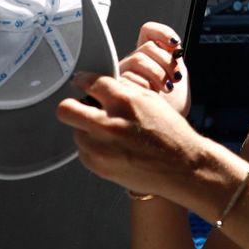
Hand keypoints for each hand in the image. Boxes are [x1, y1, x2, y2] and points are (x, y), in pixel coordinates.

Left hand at [56, 71, 199, 197]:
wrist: (182, 167)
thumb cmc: (171, 134)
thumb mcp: (151, 100)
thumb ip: (123, 89)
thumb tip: (101, 84)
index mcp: (124, 101)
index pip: (89, 82)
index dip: (82, 81)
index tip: (79, 83)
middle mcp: (108, 124)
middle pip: (66, 109)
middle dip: (71, 106)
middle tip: (82, 108)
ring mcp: (101, 148)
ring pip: (74, 132)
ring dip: (86, 129)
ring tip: (108, 133)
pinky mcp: (99, 167)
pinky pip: (83, 152)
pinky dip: (93, 148)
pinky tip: (113, 148)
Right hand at [118, 21, 190, 117]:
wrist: (167, 128)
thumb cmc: (172, 105)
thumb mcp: (178, 77)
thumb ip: (175, 59)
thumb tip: (175, 45)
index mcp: (150, 56)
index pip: (148, 31)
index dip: (162, 33)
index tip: (175, 44)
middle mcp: (134, 63)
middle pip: (146, 48)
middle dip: (165, 61)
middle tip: (175, 78)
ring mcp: (125, 75)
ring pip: (137, 60)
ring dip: (157, 73)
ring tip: (166, 87)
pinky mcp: (118, 89)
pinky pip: (128, 78)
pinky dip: (145, 84)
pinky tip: (152, 93)